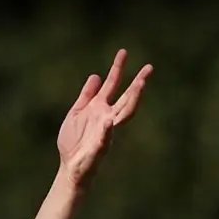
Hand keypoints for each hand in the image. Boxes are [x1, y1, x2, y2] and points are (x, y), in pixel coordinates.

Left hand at [57, 49, 152, 188]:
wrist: (70, 166)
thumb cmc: (74, 141)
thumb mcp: (76, 113)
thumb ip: (86, 96)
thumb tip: (95, 76)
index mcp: (100, 108)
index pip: (112, 84)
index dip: (117, 69)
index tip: (123, 52)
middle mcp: (107, 117)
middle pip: (127, 97)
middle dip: (137, 83)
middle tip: (149, 68)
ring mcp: (106, 131)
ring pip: (125, 113)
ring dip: (133, 99)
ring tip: (140, 85)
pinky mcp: (100, 146)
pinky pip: (105, 138)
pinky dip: (107, 130)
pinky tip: (108, 122)